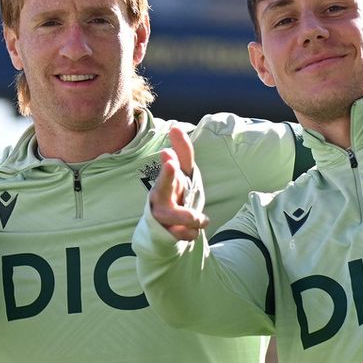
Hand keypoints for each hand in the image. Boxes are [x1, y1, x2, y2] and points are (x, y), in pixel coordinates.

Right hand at [149, 126, 209, 241]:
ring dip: (192, 218)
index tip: (167, 153)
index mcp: (164, 184)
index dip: (168, 166)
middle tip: (173, 166)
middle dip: (167, 178)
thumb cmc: (176, 197)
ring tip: (202, 220)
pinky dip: (192, 233)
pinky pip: (185, 234)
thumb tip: (175, 127)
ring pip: (175, 216)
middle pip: (160, 190)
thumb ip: (183, 153)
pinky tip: (190, 231)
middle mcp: (159, 199)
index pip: (166, 174)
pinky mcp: (166, 235)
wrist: (167, 230)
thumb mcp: (183, 176)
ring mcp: (161, 218)